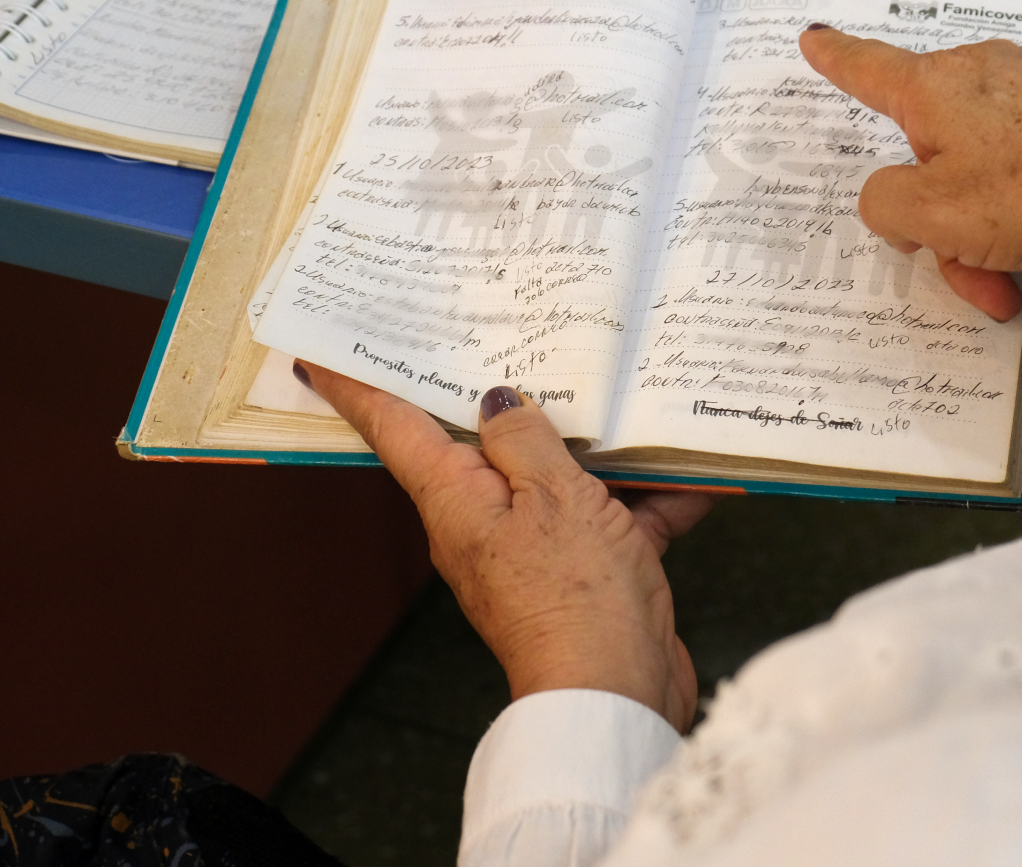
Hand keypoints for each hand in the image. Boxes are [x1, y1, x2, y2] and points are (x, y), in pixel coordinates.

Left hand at [295, 363, 715, 731]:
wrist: (617, 700)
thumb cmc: (575, 601)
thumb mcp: (551, 497)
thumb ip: (524, 439)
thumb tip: (499, 401)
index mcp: (456, 500)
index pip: (392, 427)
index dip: (358, 386)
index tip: (321, 354)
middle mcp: (487, 520)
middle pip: (481, 440)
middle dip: (497, 387)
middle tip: (498, 322)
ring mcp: (540, 547)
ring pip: (561, 472)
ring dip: (599, 439)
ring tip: (628, 383)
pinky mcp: (591, 570)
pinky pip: (618, 514)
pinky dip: (653, 494)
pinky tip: (699, 470)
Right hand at [800, 26, 1021, 320]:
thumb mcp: (933, 215)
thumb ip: (886, 206)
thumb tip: (896, 199)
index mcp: (934, 87)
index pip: (866, 69)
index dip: (833, 58)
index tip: (813, 37)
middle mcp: (982, 74)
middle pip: (929, 149)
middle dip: (935, 218)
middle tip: (960, 267)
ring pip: (979, 171)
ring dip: (982, 232)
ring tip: (1010, 279)